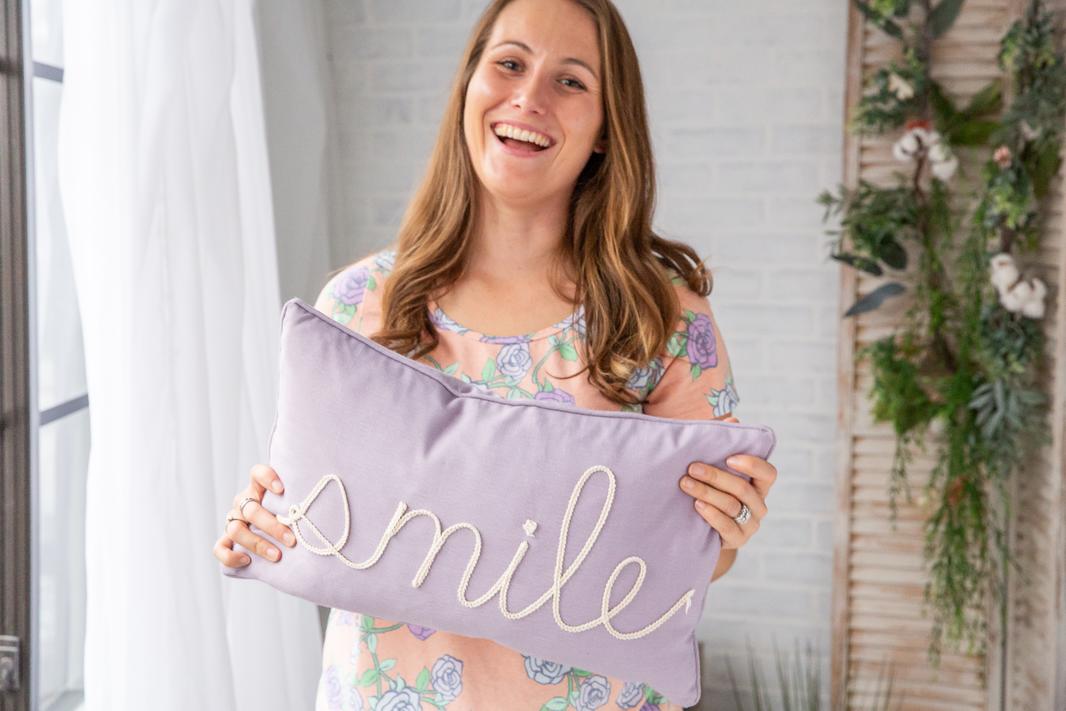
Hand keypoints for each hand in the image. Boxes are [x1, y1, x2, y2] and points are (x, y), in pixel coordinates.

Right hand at [213, 463, 296, 567]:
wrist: (279, 537)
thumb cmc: (290, 517)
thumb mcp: (294, 506)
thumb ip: (302, 502)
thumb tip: (328, 508)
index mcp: (259, 489)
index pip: (257, 474)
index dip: (267, 478)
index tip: (282, 489)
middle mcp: (243, 502)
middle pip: (251, 510)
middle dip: (272, 526)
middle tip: (292, 540)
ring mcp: (233, 521)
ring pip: (236, 530)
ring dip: (256, 544)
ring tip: (276, 555)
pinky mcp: (225, 540)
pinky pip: (219, 548)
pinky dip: (230, 556)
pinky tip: (247, 561)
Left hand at [679, 415, 776, 549]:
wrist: (700, 526)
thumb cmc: (709, 487)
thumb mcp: (714, 465)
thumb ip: (723, 442)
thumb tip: (733, 418)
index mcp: (759, 484)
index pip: (768, 473)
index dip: (753, 465)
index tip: (729, 457)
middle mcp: (759, 504)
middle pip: (743, 489)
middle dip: (716, 476)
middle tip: (692, 468)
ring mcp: (750, 524)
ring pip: (733, 506)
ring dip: (707, 492)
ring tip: (685, 483)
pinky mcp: (738, 540)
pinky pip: (728, 528)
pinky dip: (712, 515)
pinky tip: (696, 505)